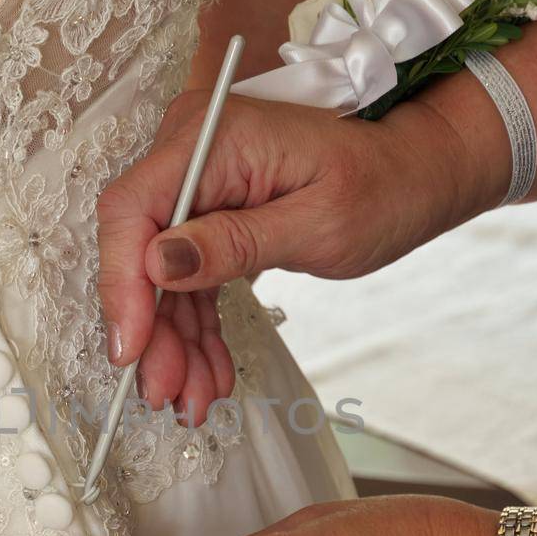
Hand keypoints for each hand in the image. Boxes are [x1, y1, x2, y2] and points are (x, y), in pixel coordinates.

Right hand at [98, 86, 499, 415]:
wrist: (414, 171)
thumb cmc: (385, 183)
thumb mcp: (320, 223)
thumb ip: (236, 243)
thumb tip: (159, 262)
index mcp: (215, 137)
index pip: (133, 208)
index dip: (122, 282)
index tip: (132, 346)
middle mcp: (192, 152)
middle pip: (139, 249)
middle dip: (151, 328)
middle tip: (164, 392)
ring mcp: (198, 183)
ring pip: (160, 275)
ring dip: (173, 341)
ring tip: (192, 398)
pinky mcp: (208, 212)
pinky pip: (186, 276)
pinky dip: (195, 326)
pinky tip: (205, 372)